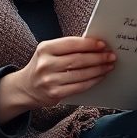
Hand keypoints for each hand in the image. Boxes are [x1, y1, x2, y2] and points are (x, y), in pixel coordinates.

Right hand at [0, 36, 114, 122]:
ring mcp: (50, 80)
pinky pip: (80, 87)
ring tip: (108, 66)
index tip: (103, 44)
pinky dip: (93, 81)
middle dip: (98, 57)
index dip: (89, 44)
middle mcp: (46, 64)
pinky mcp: (55, 94)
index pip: (71, 44)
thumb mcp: (49, 52)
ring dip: (98, 70)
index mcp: (45, 49)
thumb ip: (67, 48)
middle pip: (78, 59)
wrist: (26, 88)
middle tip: (110, 56)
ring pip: (81, 74)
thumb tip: (94, 46)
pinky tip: (100, 77)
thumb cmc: (43, 66)